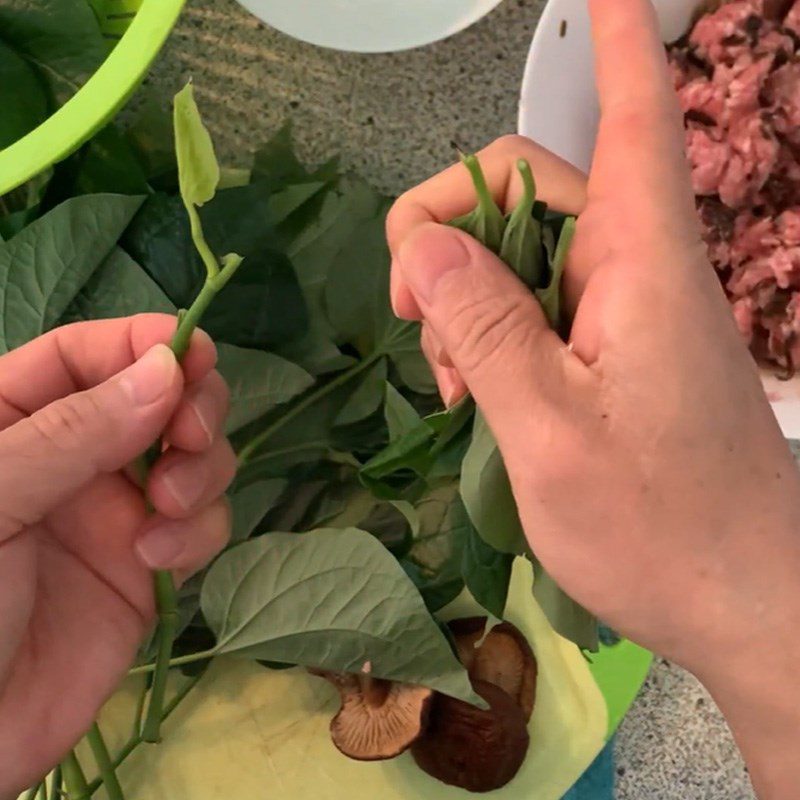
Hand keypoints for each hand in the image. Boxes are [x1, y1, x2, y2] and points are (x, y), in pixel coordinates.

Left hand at [0, 315, 235, 794]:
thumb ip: (72, 433)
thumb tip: (168, 369)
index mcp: (15, 420)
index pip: (89, 353)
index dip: (145, 343)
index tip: (195, 357)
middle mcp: (75, 457)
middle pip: (162, 397)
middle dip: (190, 409)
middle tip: (188, 439)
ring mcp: (117, 512)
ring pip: (195, 458)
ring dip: (200, 472)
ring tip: (164, 509)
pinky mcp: (151, 566)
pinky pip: (202, 524)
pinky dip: (197, 531)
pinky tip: (160, 557)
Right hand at [388, 0, 799, 794]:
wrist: (743, 601)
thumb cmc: (660, 528)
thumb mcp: (550, 434)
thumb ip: (489, 332)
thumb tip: (425, 248)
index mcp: (637, 264)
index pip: (630, 120)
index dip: (618, 42)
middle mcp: (632, 269)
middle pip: (523, 189)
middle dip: (447, 234)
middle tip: (412, 320)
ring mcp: (621, 312)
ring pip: (517, 254)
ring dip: (463, 302)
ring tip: (451, 384)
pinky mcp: (611, 351)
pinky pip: (533, 308)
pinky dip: (488, 336)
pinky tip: (472, 395)